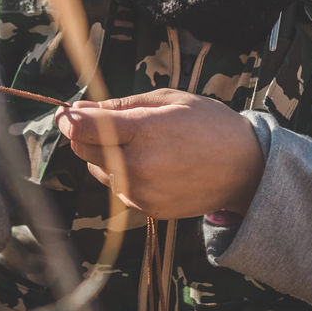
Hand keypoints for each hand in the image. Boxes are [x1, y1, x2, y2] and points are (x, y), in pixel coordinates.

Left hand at [55, 89, 264, 219]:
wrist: (244, 169)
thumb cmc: (207, 124)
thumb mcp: (167, 100)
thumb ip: (120, 106)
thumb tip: (80, 110)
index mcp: (144, 132)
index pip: (84, 128)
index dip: (69, 118)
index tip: (67, 112)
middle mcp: (138, 167)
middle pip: (83, 150)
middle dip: (86, 134)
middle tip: (107, 121)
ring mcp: (142, 192)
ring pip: (98, 170)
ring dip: (105, 155)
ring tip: (141, 143)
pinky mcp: (148, 210)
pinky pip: (117, 188)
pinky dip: (123, 173)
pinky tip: (151, 162)